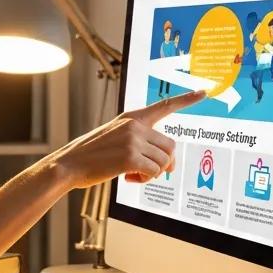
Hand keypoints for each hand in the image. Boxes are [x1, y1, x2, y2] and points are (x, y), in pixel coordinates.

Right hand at [50, 89, 204, 189]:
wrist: (69, 164)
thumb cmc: (90, 154)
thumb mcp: (113, 136)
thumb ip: (137, 139)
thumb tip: (163, 161)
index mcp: (131, 117)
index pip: (165, 105)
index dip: (187, 99)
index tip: (204, 92)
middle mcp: (135, 126)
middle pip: (170, 145)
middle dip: (164, 162)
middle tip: (148, 172)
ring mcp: (133, 140)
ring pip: (164, 161)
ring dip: (153, 174)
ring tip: (132, 175)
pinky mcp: (130, 157)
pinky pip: (154, 172)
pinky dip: (145, 180)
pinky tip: (129, 179)